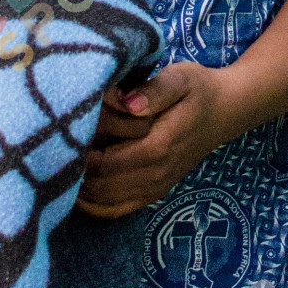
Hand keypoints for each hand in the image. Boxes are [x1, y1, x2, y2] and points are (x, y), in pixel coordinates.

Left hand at [76, 61, 245, 219]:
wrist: (226, 111)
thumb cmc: (198, 90)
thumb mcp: (180, 78)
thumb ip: (155, 90)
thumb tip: (129, 104)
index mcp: (158, 147)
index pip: (104, 163)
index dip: (79, 153)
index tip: (66, 134)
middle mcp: (156, 174)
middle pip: (100, 186)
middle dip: (76, 170)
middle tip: (62, 147)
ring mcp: (156, 187)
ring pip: (105, 202)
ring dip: (81, 187)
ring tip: (66, 163)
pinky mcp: (154, 192)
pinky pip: (117, 210)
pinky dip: (94, 205)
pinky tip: (79, 188)